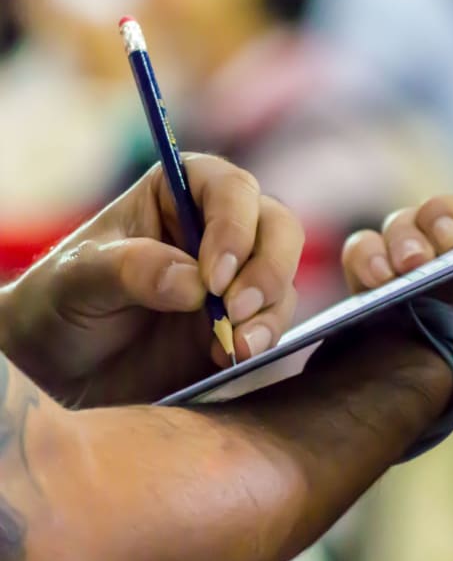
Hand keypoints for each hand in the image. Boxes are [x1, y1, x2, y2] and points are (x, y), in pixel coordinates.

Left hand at [0, 155, 303, 404]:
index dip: (234, 227)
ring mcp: (235, 276)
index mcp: (176, 193)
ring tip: (236, 344)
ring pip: (283, 276)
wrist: (63, 371)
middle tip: (235, 309)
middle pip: (277, 227)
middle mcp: (216, 229)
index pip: (230, 189)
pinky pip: (274, 320)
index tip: (213, 277)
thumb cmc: (61, 304)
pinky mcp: (243, 321)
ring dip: (269, 309)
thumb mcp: (78, 278)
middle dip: (267, 267)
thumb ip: (131, 269)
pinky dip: (264, 337)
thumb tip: (194, 283)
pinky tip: (232, 355)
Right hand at [341, 168, 452, 383]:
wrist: (420, 372)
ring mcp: (425, 280)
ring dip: (406, 236)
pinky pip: (369, 251)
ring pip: (408, 223)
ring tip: (409, 266)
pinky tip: (379, 277)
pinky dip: (370, 258)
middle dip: (448, 217)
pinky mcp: (384, 287)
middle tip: (450, 242)